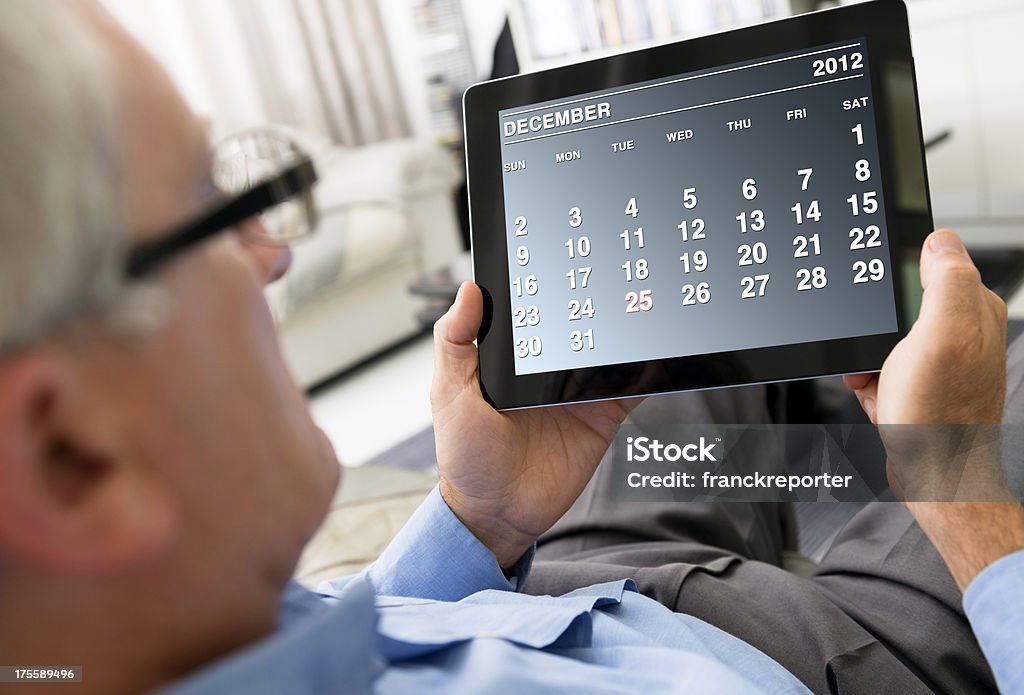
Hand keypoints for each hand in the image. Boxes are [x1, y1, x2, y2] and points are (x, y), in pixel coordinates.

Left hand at [431, 282, 640, 567]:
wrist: (499, 514)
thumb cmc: (466, 458)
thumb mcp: (449, 394)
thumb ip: (455, 343)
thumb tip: (469, 290)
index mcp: (507, 358)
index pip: (528, 311)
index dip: (541, 285)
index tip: (557, 258)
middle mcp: (543, 369)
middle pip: (574, 325)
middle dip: (591, 303)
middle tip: (610, 276)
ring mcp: (575, 391)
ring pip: (606, 351)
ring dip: (622, 332)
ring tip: (638, 307)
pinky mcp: (600, 415)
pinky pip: (630, 387)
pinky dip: (646, 371)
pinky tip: (655, 353)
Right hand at [843, 229, 1006, 425]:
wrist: (933, 475)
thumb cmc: (937, 415)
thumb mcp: (941, 335)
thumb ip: (946, 280)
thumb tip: (939, 239)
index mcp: (973, 310)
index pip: (929, 268)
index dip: (896, 287)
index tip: (883, 311)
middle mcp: (962, 333)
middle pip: (899, 308)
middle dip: (874, 331)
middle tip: (877, 353)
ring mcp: (942, 361)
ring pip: (885, 341)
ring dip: (868, 361)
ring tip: (877, 381)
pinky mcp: (924, 385)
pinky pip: (883, 371)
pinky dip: (871, 384)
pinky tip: (880, 399)